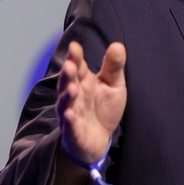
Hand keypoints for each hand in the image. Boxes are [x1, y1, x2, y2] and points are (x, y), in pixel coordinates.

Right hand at [56, 40, 126, 165]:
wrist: (99, 140)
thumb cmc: (103, 109)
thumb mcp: (114, 85)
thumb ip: (113, 67)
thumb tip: (117, 44)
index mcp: (83, 81)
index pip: (77, 67)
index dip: (75, 57)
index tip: (75, 47)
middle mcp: (74, 95)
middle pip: (68, 82)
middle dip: (68, 74)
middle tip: (71, 65)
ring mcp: (72, 113)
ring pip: (66, 103)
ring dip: (67, 96)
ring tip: (72, 88)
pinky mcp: (73, 132)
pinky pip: (69, 125)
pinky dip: (68, 120)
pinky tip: (69, 114)